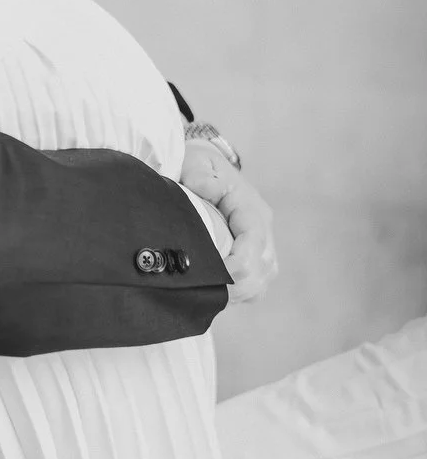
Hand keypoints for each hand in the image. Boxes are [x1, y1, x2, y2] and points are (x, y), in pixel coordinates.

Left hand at [180, 139, 277, 304]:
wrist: (202, 167)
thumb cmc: (197, 165)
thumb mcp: (195, 162)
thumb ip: (201, 174)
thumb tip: (204, 189)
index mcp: (251, 208)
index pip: (253, 243)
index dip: (235, 266)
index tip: (209, 276)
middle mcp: (262, 229)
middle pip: (262, 269)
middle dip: (234, 286)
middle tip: (201, 292)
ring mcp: (262, 245)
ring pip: (261, 281)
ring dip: (237, 293)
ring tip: (207, 296)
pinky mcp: (255, 258)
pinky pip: (255, 285)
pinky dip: (239, 294)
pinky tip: (216, 295)